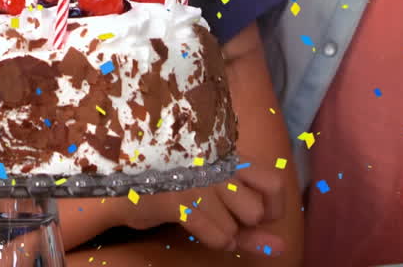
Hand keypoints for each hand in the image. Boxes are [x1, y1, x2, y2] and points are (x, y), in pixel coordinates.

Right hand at [113, 160, 286, 255]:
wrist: (121, 189)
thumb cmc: (174, 192)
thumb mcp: (216, 202)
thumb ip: (249, 226)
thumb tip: (281, 248)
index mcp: (226, 154)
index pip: (273, 183)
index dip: (271, 207)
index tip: (256, 213)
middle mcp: (215, 164)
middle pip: (256, 210)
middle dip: (242, 223)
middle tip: (221, 212)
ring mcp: (197, 180)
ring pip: (237, 226)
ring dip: (223, 232)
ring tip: (204, 218)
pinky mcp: (180, 199)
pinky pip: (217, 234)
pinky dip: (211, 238)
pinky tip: (194, 225)